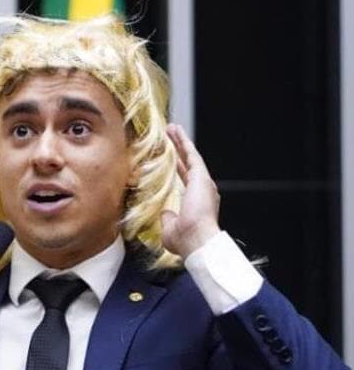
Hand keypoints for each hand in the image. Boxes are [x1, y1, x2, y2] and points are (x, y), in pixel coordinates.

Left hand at [161, 124, 220, 258]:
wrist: (197, 240)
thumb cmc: (186, 240)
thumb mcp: (171, 229)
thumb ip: (168, 218)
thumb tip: (165, 212)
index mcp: (196, 203)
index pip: (186, 181)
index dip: (178, 170)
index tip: (173, 161)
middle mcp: (202, 191)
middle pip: (189, 165)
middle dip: (180, 151)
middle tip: (172, 137)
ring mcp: (203, 183)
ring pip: (190, 157)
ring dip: (181, 142)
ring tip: (172, 128)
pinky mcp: (201, 177)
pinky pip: (192, 155)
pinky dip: (183, 142)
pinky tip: (176, 132)